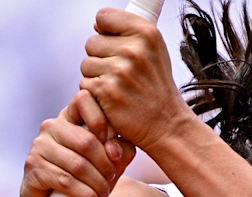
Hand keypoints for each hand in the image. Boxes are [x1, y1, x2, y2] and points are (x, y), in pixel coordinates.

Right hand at [6, 90, 135, 196]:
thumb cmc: (83, 184)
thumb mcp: (109, 166)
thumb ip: (120, 151)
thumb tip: (113, 148)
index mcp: (69, 118)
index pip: (84, 100)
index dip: (103, 121)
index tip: (112, 149)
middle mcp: (51, 127)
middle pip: (87, 141)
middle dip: (105, 166)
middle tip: (111, 180)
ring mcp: (39, 146)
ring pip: (78, 164)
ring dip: (97, 185)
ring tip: (103, 196)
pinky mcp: (33, 168)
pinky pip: (65, 181)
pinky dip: (84, 196)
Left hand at [79, 8, 198, 153]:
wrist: (166, 125)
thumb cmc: (158, 89)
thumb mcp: (155, 52)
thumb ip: (129, 35)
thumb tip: (97, 26)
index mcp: (147, 33)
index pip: (104, 16)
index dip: (104, 31)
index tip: (114, 44)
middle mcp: (134, 49)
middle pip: (91, 42)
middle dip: (100, 58)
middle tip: (121, 75)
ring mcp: (119, 70)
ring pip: (86, 65)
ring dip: (96, 78)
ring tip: (119, 89)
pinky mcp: (105, 90)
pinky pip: (85, 85)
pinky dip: (95, 95)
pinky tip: (113, 101)